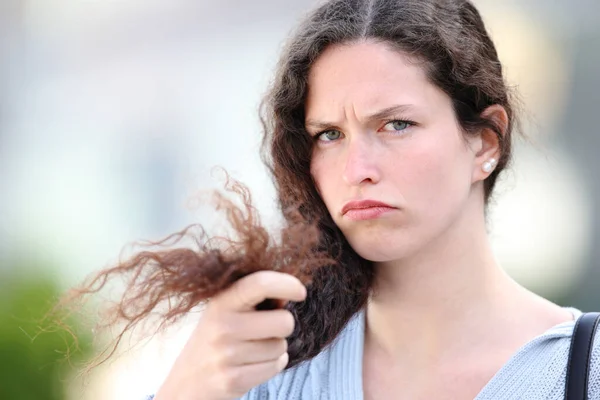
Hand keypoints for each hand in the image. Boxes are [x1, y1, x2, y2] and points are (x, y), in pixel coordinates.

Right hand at [154, 270, 306, 399]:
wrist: (187, 381)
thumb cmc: (216, 338)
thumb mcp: (227, 310)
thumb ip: (256, 298)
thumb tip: (292, 293)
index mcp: (222, 302)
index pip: (260, 284)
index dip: (286, 284)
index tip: (300, 291)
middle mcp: (223, 327)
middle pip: (284, 321)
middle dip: (282, 325)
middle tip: (265, 329)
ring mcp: (227, 355)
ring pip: (281, 346)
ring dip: (275, 348)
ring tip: (252, 349)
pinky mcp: (234, 380)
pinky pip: (276, 366)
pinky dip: (273, 364)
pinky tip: (254, 363)